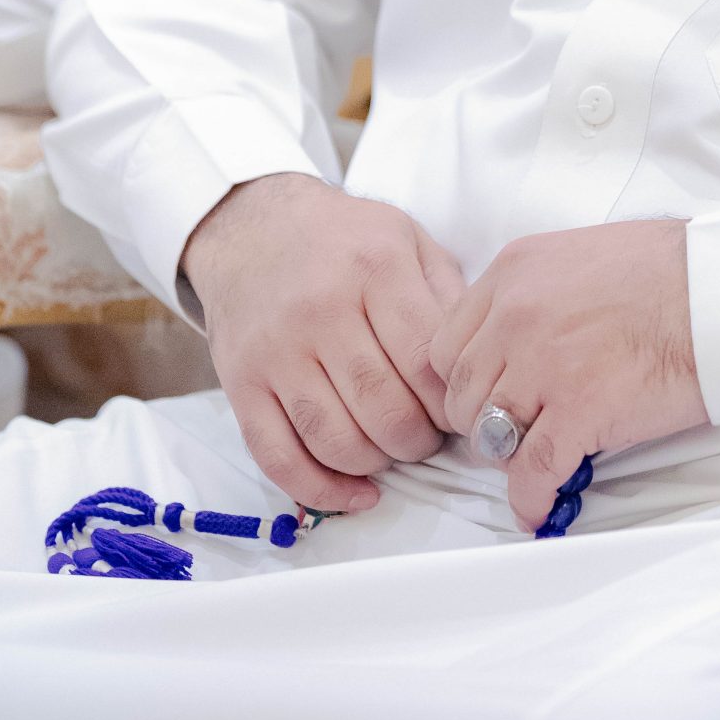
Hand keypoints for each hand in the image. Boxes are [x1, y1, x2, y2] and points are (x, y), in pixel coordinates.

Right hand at [182, 173, 465, 514]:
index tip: (462, 411)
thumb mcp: (407, 240)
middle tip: (430, 436)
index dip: (452, 402)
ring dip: (378, 464)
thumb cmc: (343, 239)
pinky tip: (356, 492)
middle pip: (384, 409)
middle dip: (420, 441)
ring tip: (394, 449)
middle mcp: (322, 309)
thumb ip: (447, 295)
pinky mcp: (240, 383)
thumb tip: (479, 364)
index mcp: (375, 268)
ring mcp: (276, 350)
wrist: (252, 228)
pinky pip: (278, 457)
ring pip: (336, 441)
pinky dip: (322, 490)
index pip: (425, 362)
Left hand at [433, 220, 708, 530]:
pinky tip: (540, 507)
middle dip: (483, 420)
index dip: (467, 380)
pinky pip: (533, 470)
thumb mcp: (578, 255)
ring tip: (535, 460)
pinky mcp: (579, 410)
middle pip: (462, 392)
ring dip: (509, 455)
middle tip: (513, 432)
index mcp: (514, 272)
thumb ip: (535, 295)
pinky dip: (532, 497)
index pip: (448, 344)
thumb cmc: (671, 269)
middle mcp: (515, 315)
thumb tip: (518, 343)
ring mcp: (543, 364)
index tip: (487, 396)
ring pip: (489, 434)